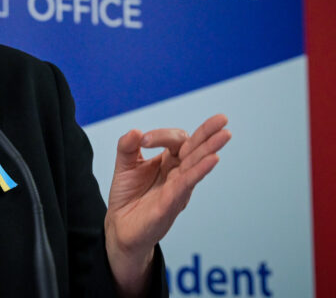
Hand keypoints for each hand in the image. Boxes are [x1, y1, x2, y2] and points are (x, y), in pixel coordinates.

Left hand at [104, 114, 230, 294]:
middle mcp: (178, 173)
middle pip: (196, 150)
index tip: (143, 140)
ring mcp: (178, 188)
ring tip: (224, 134)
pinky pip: (187, 185)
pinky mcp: (171, 203)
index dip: (161, 135)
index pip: (176, 140)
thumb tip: (135, 131)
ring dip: (210, 149)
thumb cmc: (127, 195)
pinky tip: (211, 160)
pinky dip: (199, 171)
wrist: (120, 226)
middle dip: (209, 134)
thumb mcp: (124, 165)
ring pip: (196, 165)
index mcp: (168, 161)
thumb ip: (127, 147)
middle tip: (222, 119)